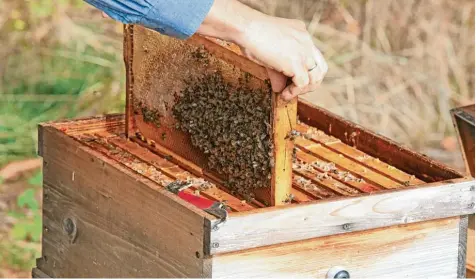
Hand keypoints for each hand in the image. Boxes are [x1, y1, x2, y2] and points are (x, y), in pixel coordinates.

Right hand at [198, 0, 327, 99]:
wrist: (246, 27)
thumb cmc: (251, 35)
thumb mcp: (269, 53)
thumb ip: (278, 70)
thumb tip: (279, 88)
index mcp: (301, 34)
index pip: (314, 57)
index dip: (306, 71)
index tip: (292, 80)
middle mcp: (306, 41)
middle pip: (321, 68)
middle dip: (310, 83)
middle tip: (294, 89)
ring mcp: (303, 52)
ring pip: (315, 78)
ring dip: (303, 90)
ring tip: (288, 94)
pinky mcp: (296, 62)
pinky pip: (302, 84)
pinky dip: (294, 92)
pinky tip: (284, 94)